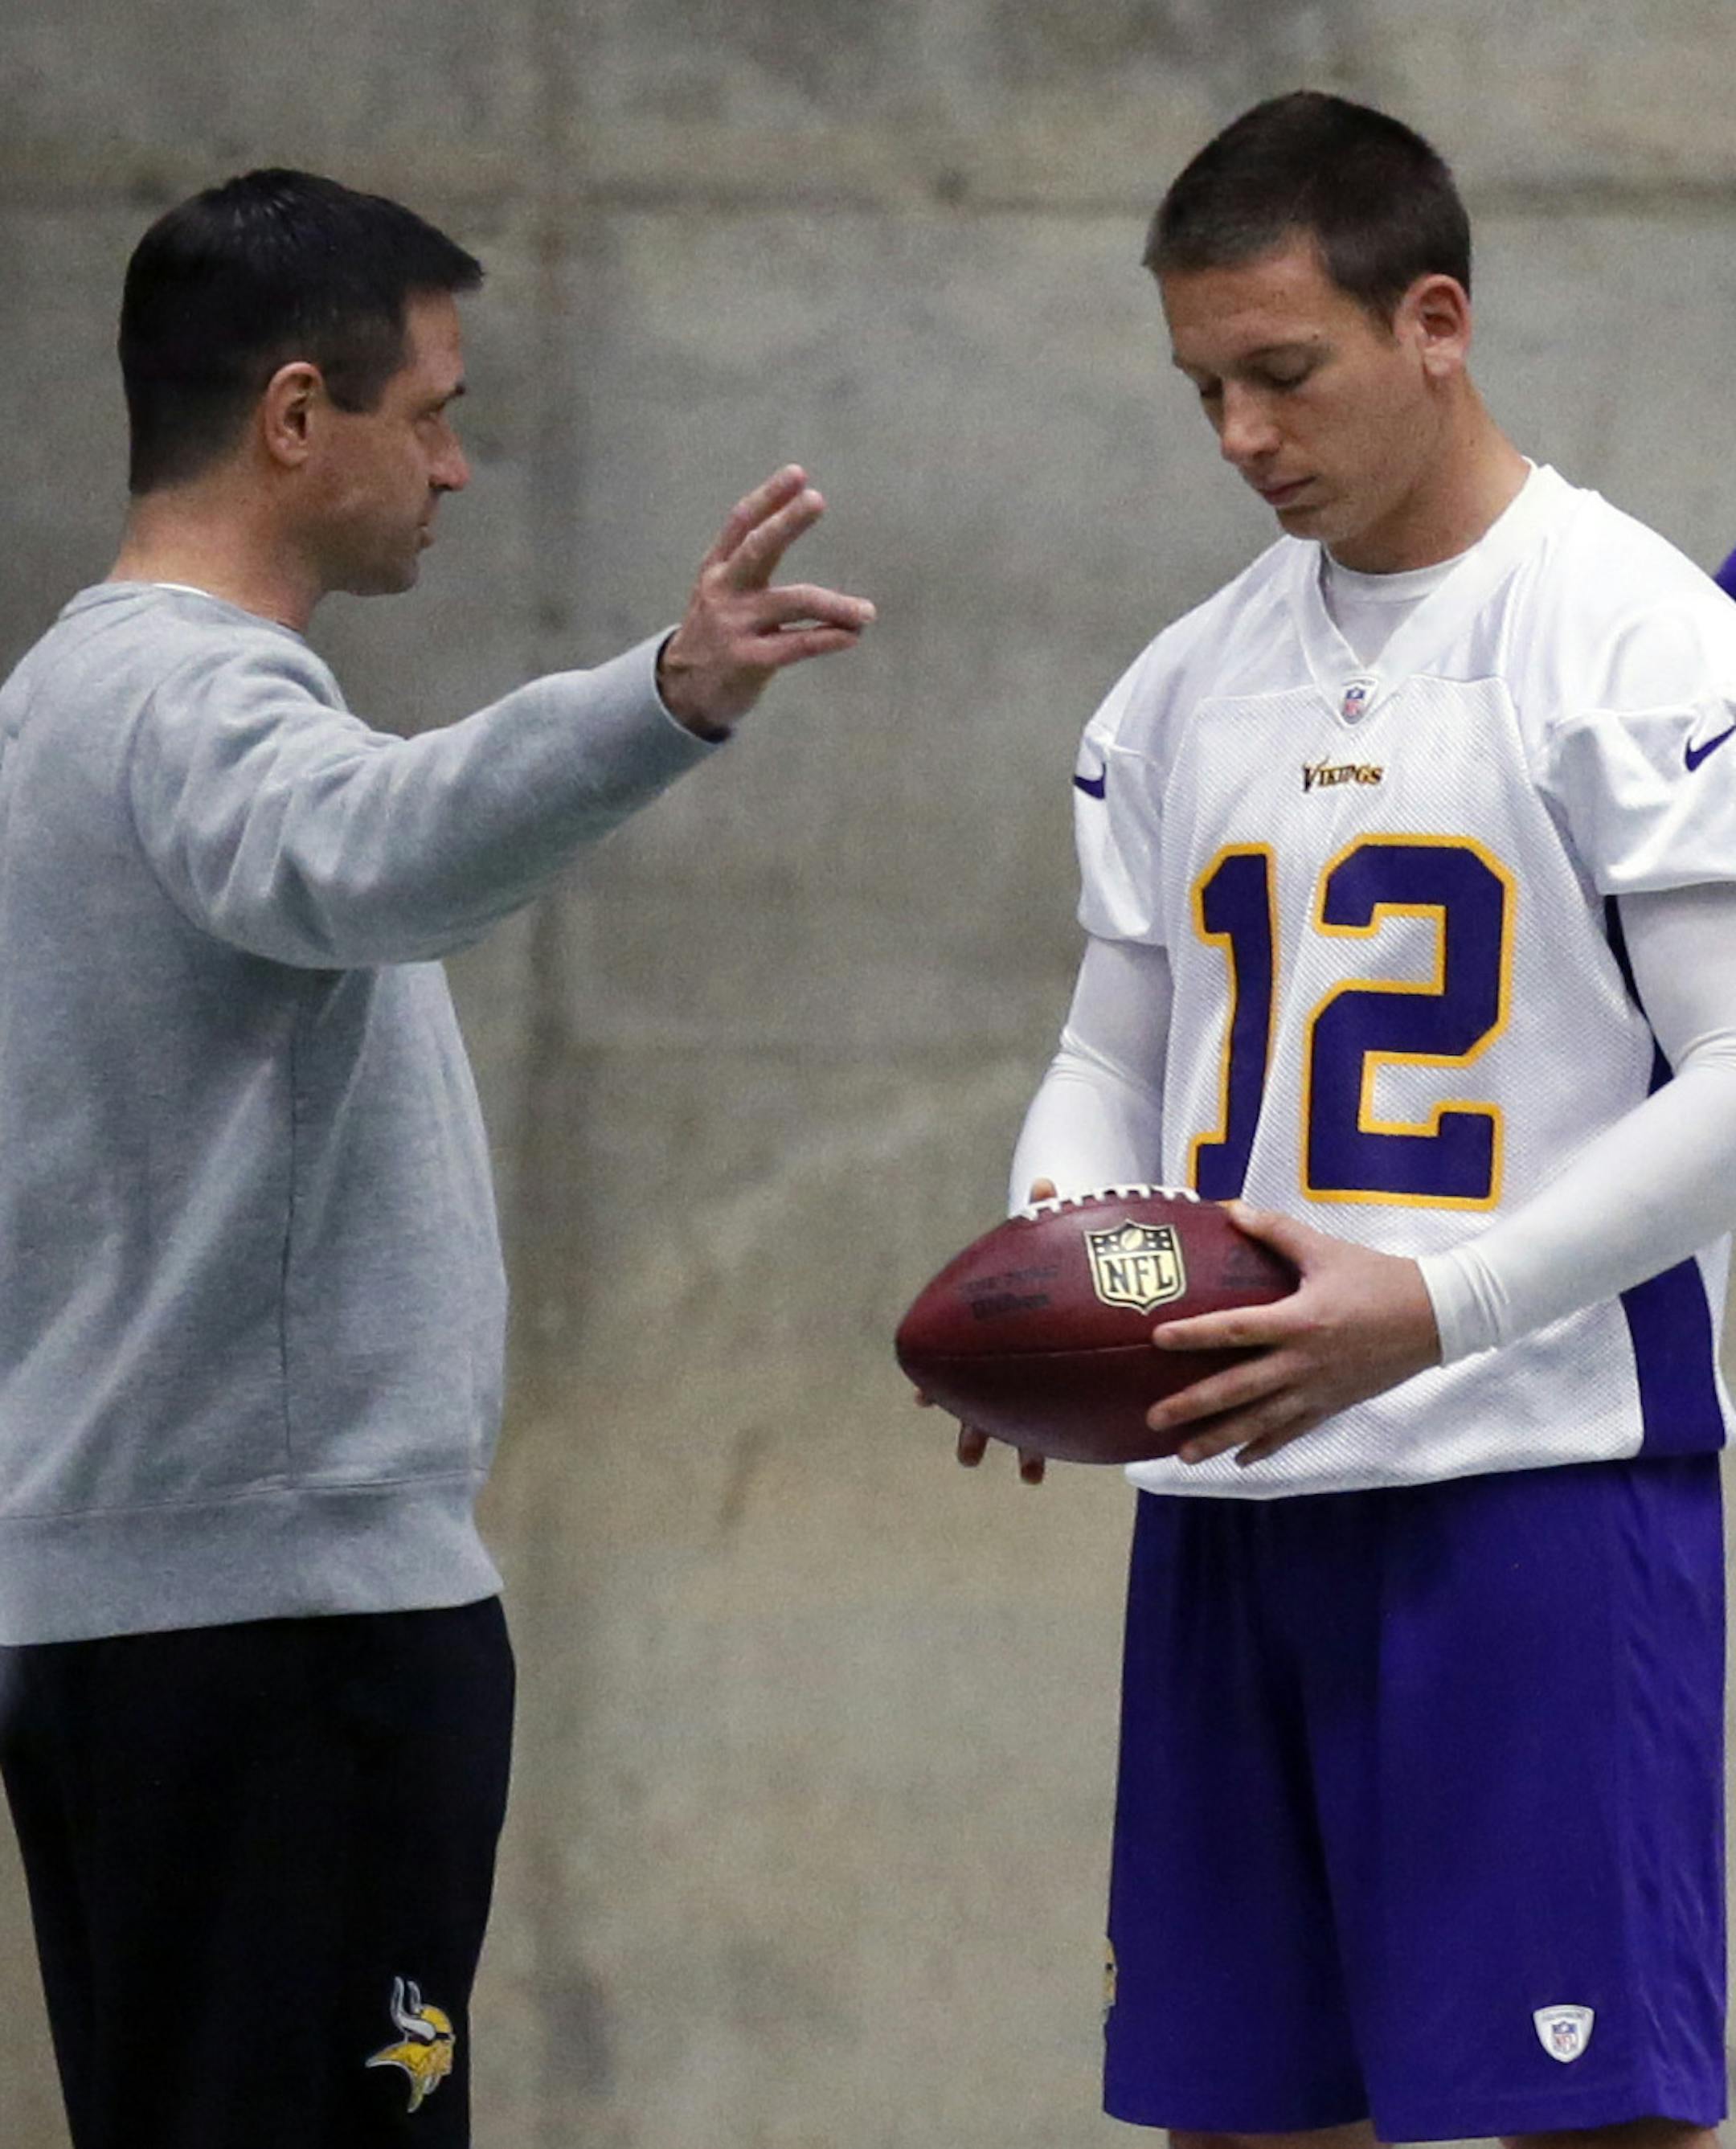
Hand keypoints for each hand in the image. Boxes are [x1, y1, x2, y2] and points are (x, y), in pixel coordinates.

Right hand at [657, 466, 875, 732]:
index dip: (769, 498)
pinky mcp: (748, 661)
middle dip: (787, 522)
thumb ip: (744, 563)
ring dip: (836, 605)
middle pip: (757, 548)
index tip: (797, 474)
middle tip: (817, 499)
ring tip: (867, 612)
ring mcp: (735, 626)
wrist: (682, 694)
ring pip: (793, 603)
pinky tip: (852, 635)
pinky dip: (828, 638)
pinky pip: (796, 645)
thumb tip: (788, 519)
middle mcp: (723, 592)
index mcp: (716, 570)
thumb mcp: (719, 593)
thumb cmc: (715, 636)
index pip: (740, 524)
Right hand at [939, 1177, 1057, 1485]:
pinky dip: (1056, 1446)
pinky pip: (1057, 1425)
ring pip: (1020, 1425)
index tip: (920, 1402)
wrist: (1079, 1280)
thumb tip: (1044, 1184)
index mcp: (993, 1336)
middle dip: (974, 1429)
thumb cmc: (1053, 1262)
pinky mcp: (1064, 1391)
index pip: (956, 1363)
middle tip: (969, 1455)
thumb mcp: (1045, 1240)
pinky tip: (1064, 1466)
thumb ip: (1043, 1214)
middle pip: (981, 1404)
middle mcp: (1006, 1366)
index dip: (934, 1387)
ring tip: (1033, 1476)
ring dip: (1024, 1451)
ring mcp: (1033, 1383)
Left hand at [1144, 1201, 1441, 1468]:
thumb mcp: (1326, 1250)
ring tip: (1183, 1454)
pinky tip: (1239, 1459)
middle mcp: (1303, 1363)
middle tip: (1153, 1418)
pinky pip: (1293, 1432)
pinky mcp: (1333, 1405)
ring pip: (1261, 1422)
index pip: (1236, 1329)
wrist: (1436, 1318)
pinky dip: (1265, 1447)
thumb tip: (1231, 1209)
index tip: (1157, 1339)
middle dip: (1194, 1406)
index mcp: (1299, 1321)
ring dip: (1220, 1439)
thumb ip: (1276, 1230)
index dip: (1195, 1334)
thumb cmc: (1379, 1279)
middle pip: (1239, 1389)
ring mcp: (1318, 1390)